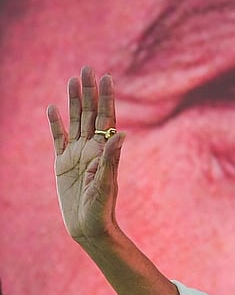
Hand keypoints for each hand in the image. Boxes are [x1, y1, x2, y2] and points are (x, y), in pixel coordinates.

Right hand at [47, 66, 124, 243]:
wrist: (88, 226)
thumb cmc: (101, 208)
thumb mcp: (106, 183)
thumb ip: (111, 158)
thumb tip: (122, 134)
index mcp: (105, 150)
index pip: (106, 118)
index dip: (106, 97)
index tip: (106, 77)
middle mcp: (92, 148)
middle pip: (90, 113)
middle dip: (90, 91)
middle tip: (88, 68)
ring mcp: (76, 154)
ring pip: (74, 121)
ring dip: (74, 101)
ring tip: (73, 80)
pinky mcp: (62, 163)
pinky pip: (57, 138)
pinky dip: (55, 123)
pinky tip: (52, 108)